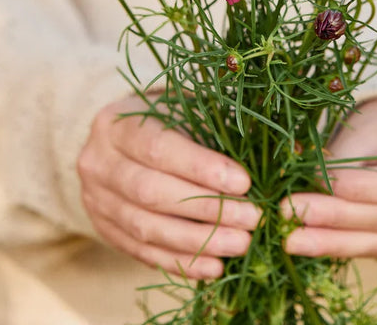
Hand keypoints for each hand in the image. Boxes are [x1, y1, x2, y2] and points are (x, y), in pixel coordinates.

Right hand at [77, 97, 260, 278]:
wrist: (120, 140)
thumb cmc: (164, 119)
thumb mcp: (184, 110)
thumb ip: (217, 129)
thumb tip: (280, 153)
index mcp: (117, 123)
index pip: (159, 148)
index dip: (202, 168)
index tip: (244, 183)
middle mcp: (98, 162)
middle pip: (152, 192)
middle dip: (207, 209)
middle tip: (252, 218)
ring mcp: (96, 200)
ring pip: (147, 228)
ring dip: (198, 241)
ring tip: (240, 244)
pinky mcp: (103, 230)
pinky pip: (143, 252)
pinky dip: (180, 262)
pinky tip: (214, 266)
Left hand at [281, 99, 376, 258]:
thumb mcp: (372, 127)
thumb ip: (344, 159)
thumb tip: (303, 185)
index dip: (361, 188)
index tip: (318, 181)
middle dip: (336, 217)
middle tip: (289, 213)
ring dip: (334, 241)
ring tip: (293, 238)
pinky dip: (346, 245)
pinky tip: (313, 243)